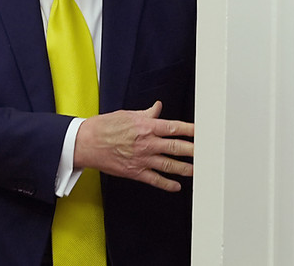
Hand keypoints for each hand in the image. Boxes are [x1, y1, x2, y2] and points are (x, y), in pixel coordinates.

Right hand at [74, 101, 193, 191]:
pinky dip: (167, 184)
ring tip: (197, 170)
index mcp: (146, 126)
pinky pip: (155, 180)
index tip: (203, 132)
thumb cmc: (104, 127)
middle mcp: (147, 143)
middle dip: (194, 150)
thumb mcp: (127, 114)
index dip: (191, 130)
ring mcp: (142, 159)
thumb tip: (158, 108)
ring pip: (169, 165)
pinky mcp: (135, 172)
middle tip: (208, 153)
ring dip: (185, 169)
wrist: (86, 143)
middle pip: (176, 147)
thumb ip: (146, 113)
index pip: (175, 127)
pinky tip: (176, 186)